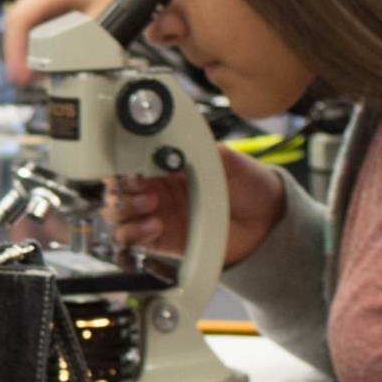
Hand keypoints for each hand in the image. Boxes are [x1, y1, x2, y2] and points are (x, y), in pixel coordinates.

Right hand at [0, 0, 141, 85]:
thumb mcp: (102, 24)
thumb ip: (77, 46)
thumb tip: (55, 67)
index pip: (20, 20)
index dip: (15, 51)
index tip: (20, 74)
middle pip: (20, 23)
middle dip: (19, 53)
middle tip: (25, 79)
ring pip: (28, 24)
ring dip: (28, 50)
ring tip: (34, 74)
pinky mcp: (62, 2)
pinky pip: (41, 24)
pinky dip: (39, 44)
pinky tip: (47, 61)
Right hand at [107, 146, 288, 266]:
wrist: (266, 220)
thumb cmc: (249, 186)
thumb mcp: (225, 157)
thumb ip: (195, 148)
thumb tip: (167, 141)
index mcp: (165, 164)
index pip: (127, 160)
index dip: (121, 162)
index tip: (130, 163)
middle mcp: (155, 188)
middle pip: (115, 187)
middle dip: (120, 186)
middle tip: (141, 185)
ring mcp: (155, 214)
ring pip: (116, 214)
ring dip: (124, 208)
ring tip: (150, 204)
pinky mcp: (160, 240)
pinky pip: (130, 239)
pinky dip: (133, 232)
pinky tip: (155, 224)